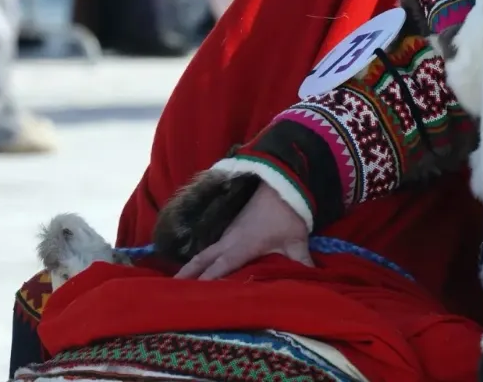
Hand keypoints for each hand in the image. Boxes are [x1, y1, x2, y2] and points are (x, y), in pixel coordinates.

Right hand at [175, 184, 312, 279]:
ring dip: (193, 265)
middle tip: (170, 290)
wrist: (284, 184)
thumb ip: (302, 263)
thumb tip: (312, 280)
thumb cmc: (288, 215)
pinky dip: (205, 255)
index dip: (204, 285)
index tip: (189, 299)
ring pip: (206, 251)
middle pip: (202, 260)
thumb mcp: (296, 241)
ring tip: (181, 281)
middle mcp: (229, 240)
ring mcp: (229, 231)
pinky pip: (214, 244)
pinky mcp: (233, 225)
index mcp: (241, 248)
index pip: (217, 271)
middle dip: (187, 274)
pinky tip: (205, 263)